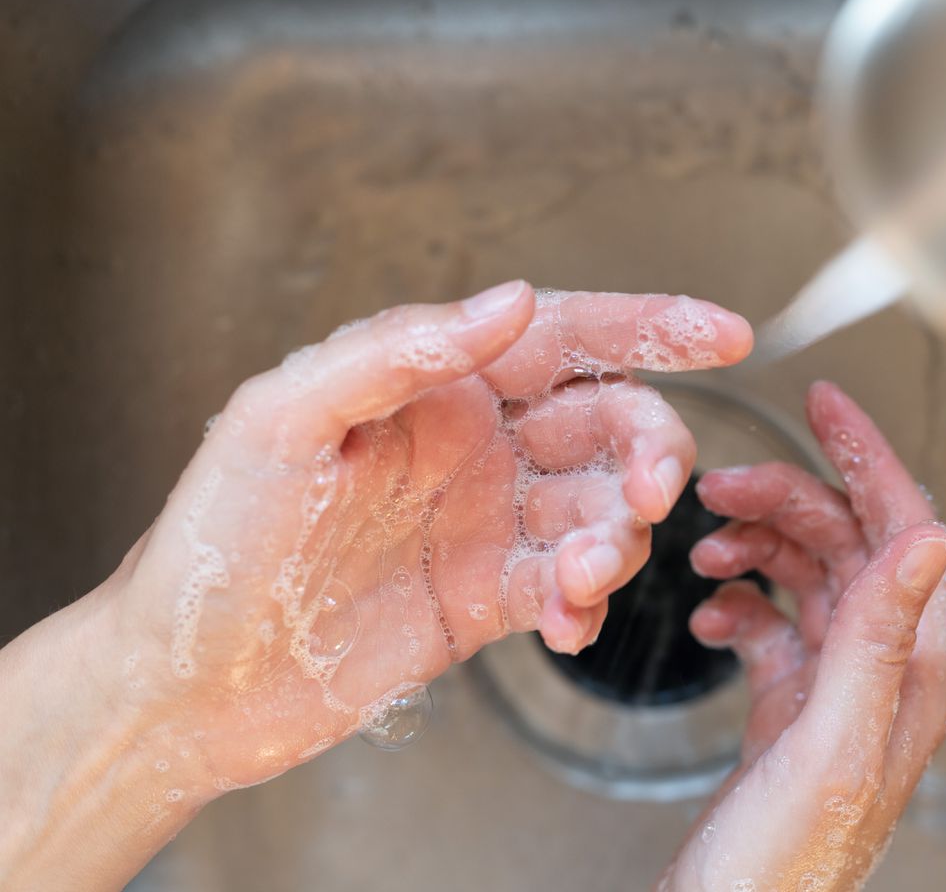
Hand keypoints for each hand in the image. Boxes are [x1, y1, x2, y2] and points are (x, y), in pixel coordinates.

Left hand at [102, 282, 750, 790]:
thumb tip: (511, 299)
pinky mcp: (489, 596)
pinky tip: (565, 622)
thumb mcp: (288, 417)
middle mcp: (474, 443)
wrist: (190, 677)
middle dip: (649, 450)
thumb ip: (402, 348)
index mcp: (435, 382)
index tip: (725, 332)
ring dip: (615, 539)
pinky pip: (571, 587)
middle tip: (649, 489)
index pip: (565, 336)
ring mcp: (488, 520)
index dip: (652, 328)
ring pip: (601, 509)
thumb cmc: (215, 538)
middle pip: (608, 424)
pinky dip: (587, 604)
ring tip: (576, 574)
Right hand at [662, 382, 945, 891]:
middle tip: (723, 483)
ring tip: (707, 545)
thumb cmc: (779, 871)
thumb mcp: (831, 742)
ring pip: (808, 581)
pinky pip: (771, 630)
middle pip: (849, 547)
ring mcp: (832, 696)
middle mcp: (880, 678)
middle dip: (789, 501)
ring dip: (758, 549)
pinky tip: (710, 616)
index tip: (827, 404)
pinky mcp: (787, 716)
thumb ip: (880, 636)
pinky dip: (738, 607)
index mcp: (909, 675)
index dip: (869, 458)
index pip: (906, 533)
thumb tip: (935, 535)